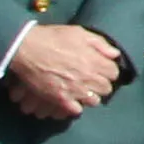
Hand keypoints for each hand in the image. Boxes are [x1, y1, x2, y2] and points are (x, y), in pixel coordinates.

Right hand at [1, 22, 127, 122]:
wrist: (27, 48)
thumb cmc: (53, 38)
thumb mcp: (79, 33)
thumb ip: (100, 44)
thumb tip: (115, 54)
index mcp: (94, 61)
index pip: (114, 73)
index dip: (108, 70)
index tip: (101, 69)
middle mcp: (88, 77)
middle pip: (106, 88)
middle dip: (101, 83)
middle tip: (92, 79)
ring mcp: (75, 90)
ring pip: (94, 101)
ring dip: (90, 96)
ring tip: (83, 90)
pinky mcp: (61, 99)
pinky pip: (77, 110)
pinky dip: (76, 106)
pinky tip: (72, 98)